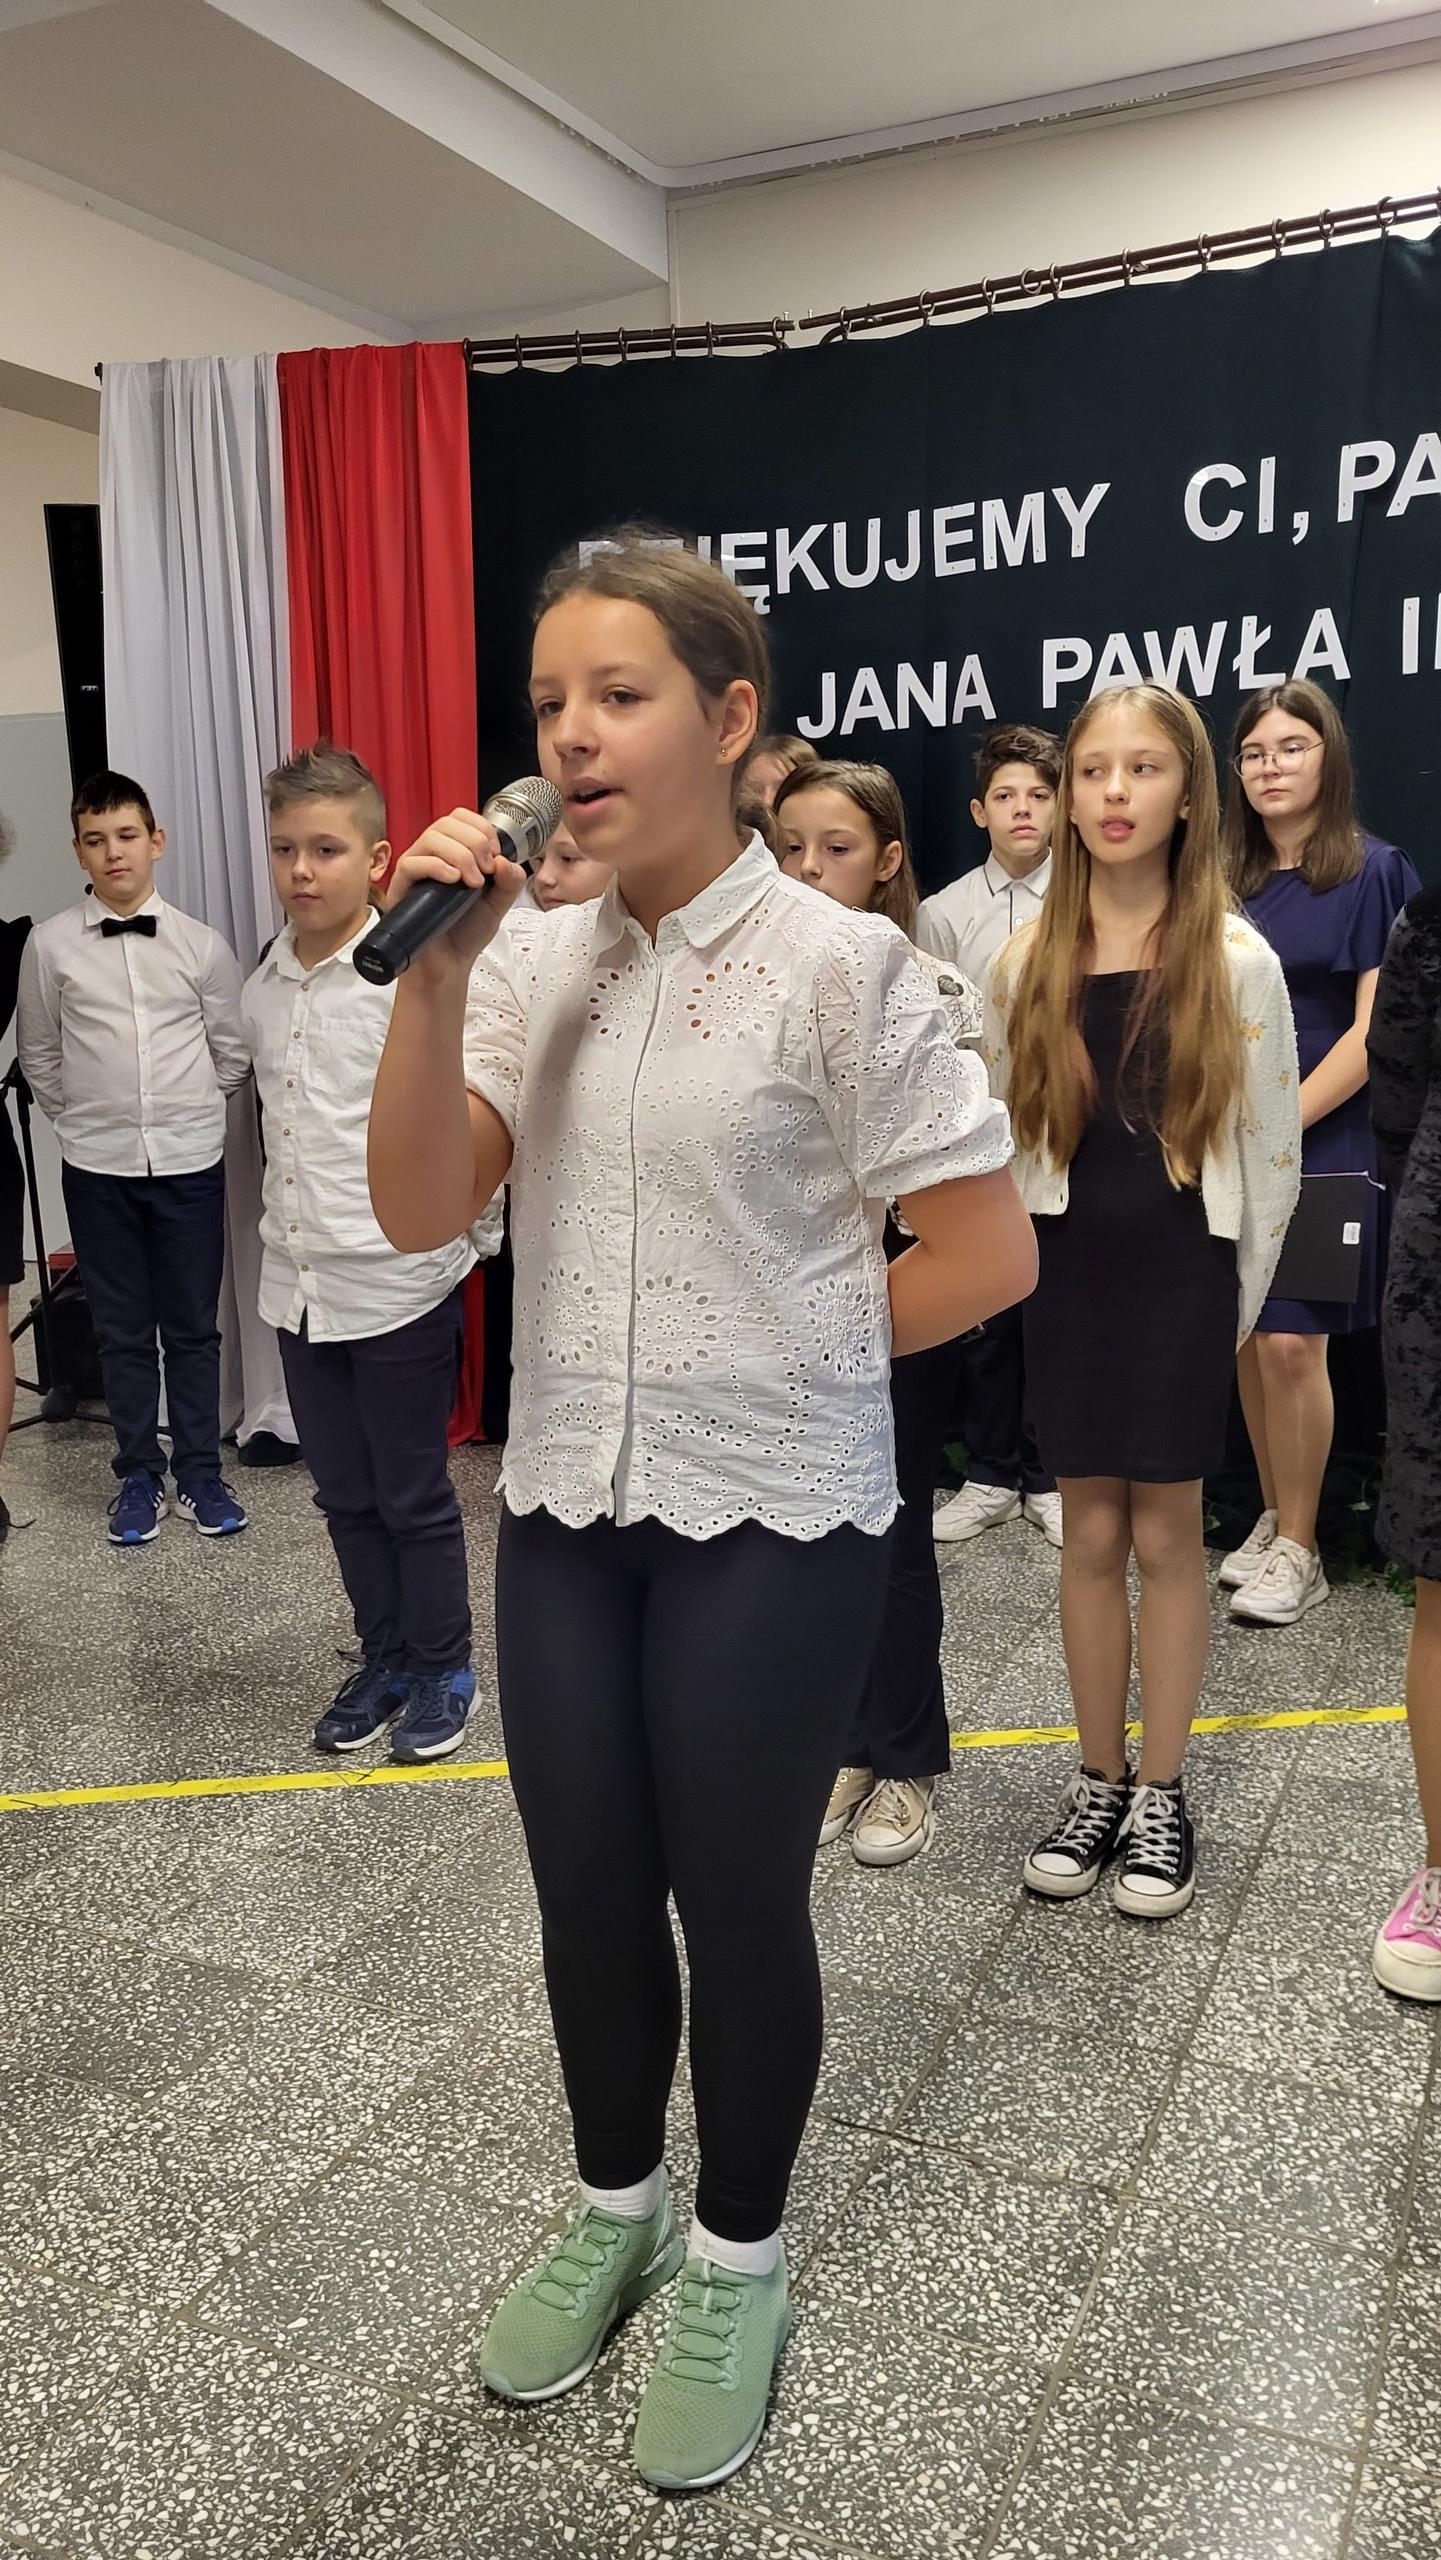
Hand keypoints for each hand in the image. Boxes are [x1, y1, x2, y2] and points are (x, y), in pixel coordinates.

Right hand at [385, 810, 527, 984]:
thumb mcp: (499, 903)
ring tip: (473, 882)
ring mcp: (415, 870)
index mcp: (453, 852)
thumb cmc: (467, 932)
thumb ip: (510, 881)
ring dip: (460, 855)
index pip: (460, 818)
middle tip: (487, 870)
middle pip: (446, 823)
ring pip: (430, 839)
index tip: (495, 853)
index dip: (481, 828)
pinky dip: (437, 866)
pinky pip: (412, 863)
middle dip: (474, 841)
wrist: (450, 964)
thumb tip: (505, 860)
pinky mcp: (401, 888)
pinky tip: (453, 881)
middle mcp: (432, 856)